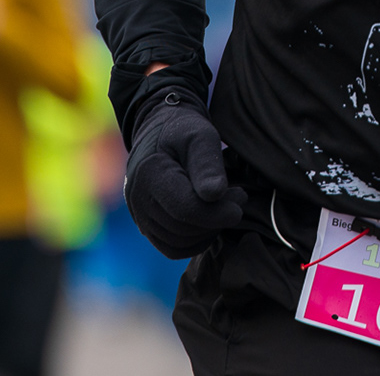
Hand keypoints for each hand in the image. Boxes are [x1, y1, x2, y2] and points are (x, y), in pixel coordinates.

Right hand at [124, 92, 246, 257]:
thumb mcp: (200, 135)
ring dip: (209, 230)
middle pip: (184, 228)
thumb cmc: (184, 131)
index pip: (186, 208)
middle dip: (216, 219)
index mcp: (150, 173)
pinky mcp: (147, 227)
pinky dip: (196, 240)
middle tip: (239, 197)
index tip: (241, 199)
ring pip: (180, 243)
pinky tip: (211, 220)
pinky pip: (173, 248)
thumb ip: (207, 163)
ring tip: (226, 205)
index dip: (217, 212)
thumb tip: (214, 194)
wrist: (161, 133)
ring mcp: (139, 216)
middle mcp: (138, 199)